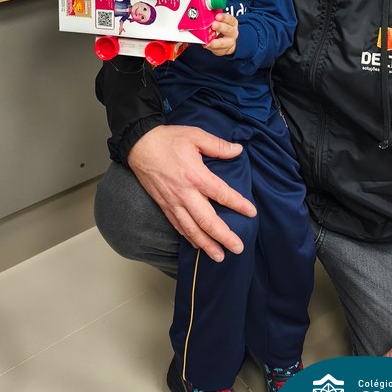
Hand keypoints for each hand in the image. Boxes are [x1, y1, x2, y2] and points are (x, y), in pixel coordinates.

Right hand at [126, 124, 255, 261]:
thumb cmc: (168, 139)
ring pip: (192, 229)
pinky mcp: (163, 205)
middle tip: (238, 248)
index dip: (239, 204)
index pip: (222, 194)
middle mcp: (185, 194)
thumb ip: (218, 145)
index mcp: (196, 175)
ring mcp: (173, 202)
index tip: (252, 213)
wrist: (139, 145)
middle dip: (224, 236)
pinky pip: (178, 226)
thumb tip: (238, 150)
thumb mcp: (196, 135)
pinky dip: (188, 238)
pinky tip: (197, 245)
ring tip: (219, 256)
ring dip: (206, 245)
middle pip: (208, 221)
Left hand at [205, 12, 237, 55]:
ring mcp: (228, 43)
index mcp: (232, 23)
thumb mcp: (221, 21)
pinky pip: (217, 49)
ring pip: (223, 43)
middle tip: (214, 25)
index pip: (230, 19)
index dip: (224, 17)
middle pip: (228, 30)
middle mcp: (232, 33)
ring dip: (215, 42)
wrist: (229, 42)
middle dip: (221, 27)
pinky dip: (211, 47)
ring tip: (208, 41)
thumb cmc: (222, 28)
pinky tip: (206, 45)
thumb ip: (215, 16)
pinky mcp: (222, 50)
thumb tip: (204, 8)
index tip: (217, 16)